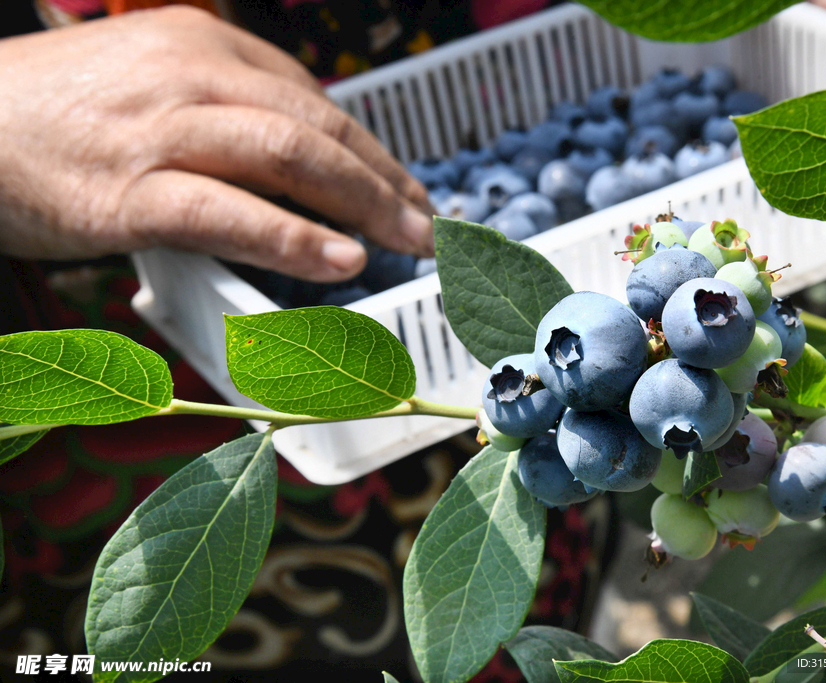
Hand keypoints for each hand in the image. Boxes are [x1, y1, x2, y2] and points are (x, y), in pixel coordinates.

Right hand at [0, 6, 433, 281]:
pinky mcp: (132, 189)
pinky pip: (233, 211)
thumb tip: (294, 165)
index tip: (401, 187)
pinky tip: (344, 259)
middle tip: (426, 221)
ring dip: (364, 203)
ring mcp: (162, 128)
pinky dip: (296, 238)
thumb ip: (220, 109)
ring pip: (290, 157)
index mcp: (201, 43)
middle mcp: (191, 73)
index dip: (368, 149)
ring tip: (410, 241)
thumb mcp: (148, 82)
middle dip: (384, 178)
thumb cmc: (55, 113)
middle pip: (316, 125)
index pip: (310, 98)